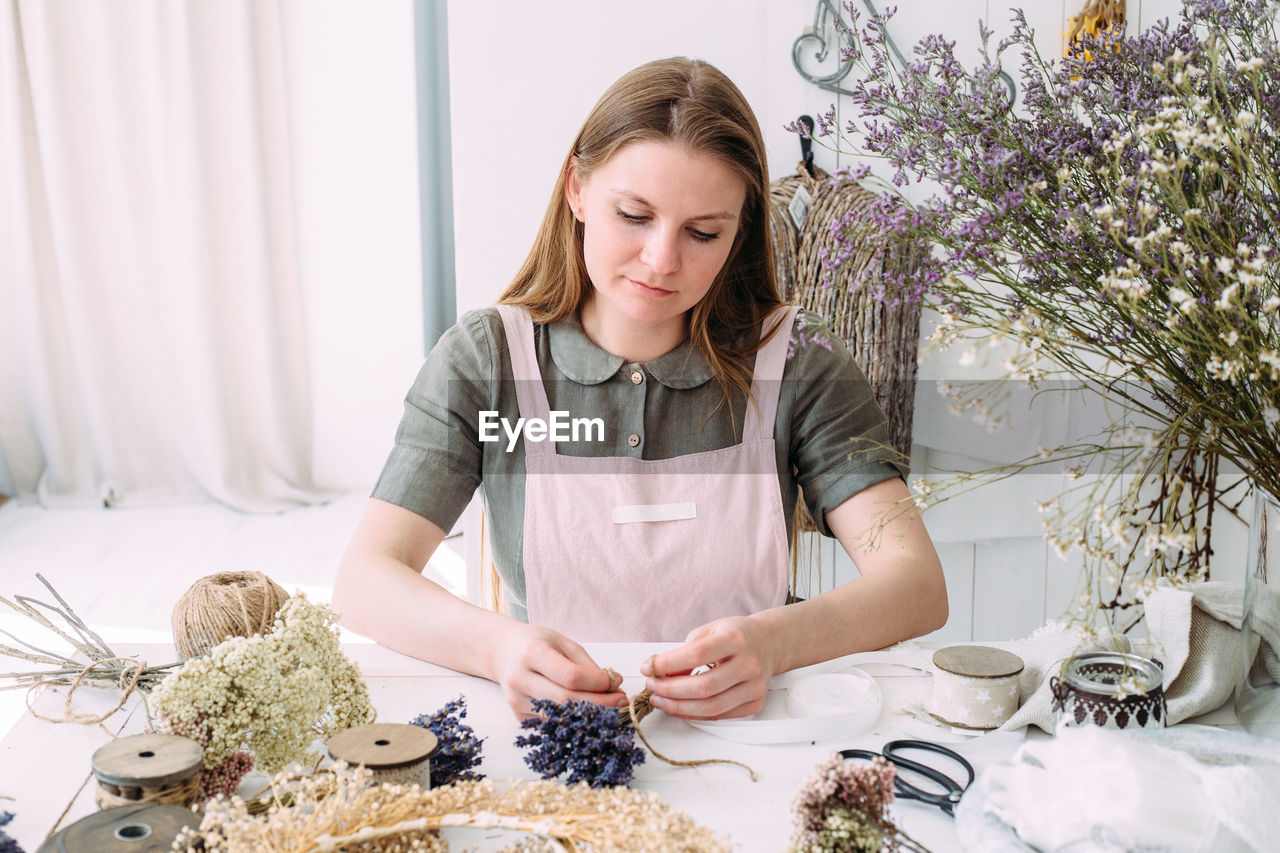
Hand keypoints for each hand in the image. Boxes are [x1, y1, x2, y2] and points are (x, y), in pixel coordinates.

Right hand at [491, 623, 626, 718]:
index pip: (570, 676)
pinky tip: (588, 712)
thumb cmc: (536, 643)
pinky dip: (574, 720)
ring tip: (609, 707)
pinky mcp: (518, 715)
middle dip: (600, 704)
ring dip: (590, 715)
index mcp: (532, 653)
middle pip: (566, 701)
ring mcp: (516, 700)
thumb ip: (586, 664)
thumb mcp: (562, 642)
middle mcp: (520, 678)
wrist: (502, 651)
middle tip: (621, 700)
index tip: (615, 682)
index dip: (597, 683)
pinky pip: (552, 723)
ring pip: (560, 717)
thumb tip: (614, 684)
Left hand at [642, 616, 780, 719]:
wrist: (769, 643)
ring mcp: (755, 686)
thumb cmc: (736, 635)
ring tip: (660, 701)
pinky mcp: (755, 703)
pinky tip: (680, 707)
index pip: (697, 654)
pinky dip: (695, 714)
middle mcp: (749, 664)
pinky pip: (720, 715)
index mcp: (735, 639)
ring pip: (711, 707)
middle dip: (670, 690)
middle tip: (652, 687)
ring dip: (679, 707)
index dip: (668, 664)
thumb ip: (686, 651)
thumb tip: (663, 675)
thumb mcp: (709, 631)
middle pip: (704, 686)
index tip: (648, 667)